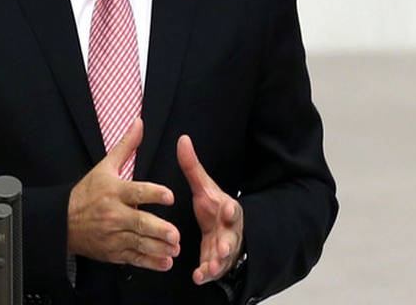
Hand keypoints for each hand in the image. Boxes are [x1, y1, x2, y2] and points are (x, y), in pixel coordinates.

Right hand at [67, 118, 180, 270]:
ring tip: (174, 249)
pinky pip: (133, 258)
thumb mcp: (105, 167)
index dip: (154, 194)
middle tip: (175, 233)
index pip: (136, 192)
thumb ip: (126, 146)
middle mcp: (114, 214)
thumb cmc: (87, 193)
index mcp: (114, 191)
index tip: (169, 196)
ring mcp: (113, 235)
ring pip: (139, 243)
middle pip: (139, 222)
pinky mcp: (113, 252)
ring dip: (158, 248)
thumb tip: (139, 123)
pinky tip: (164, 263)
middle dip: (158, 229)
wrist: (63, 221)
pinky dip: (149, 262)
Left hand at [177, 134, 243, 284]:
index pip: (233, 209)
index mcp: (227, 210)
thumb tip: (182, 139)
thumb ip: (192, 167)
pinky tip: (198, 276)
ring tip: (209, 268)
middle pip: (231, 238)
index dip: (230, 210)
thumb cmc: (213, 207)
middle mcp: (229, 231)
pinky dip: (206, 274)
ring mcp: (224, 248)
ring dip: (217, 263)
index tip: (227, 209)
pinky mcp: (216, 262)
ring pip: (223, 258)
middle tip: (223, 249)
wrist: (222, 230)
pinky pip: (212, 270)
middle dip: (227, 244)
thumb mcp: (203, 187)